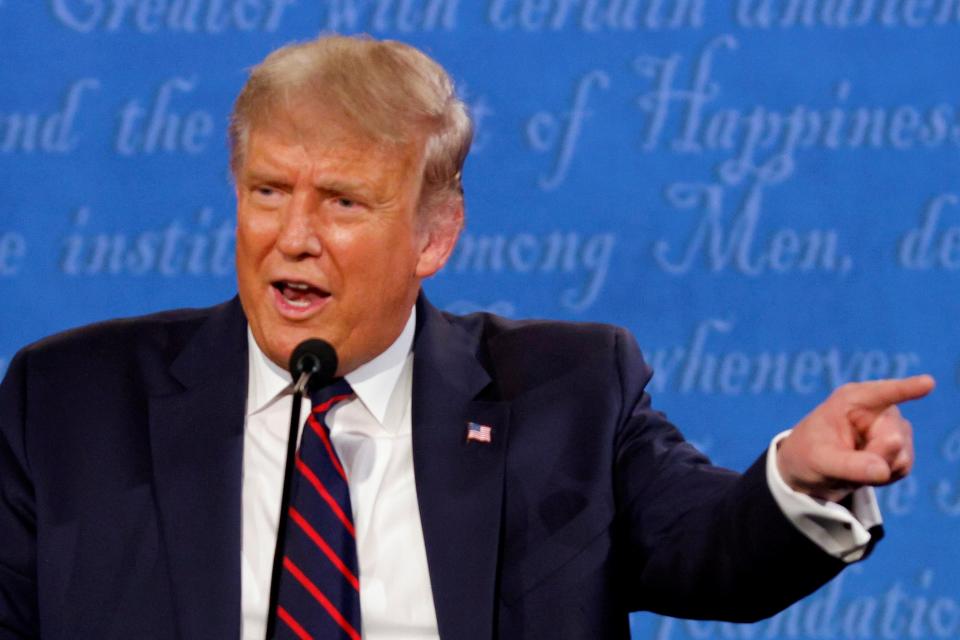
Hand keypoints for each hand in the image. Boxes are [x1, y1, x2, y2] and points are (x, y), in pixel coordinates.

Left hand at [776, 375, 934, 501]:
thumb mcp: (820, 461)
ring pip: (901, 455)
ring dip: (878, 468)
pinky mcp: (901, 445)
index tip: (927, 383)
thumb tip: (883, 470)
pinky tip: (865, 469)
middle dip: (874, 457)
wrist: (811, 467)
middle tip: (846, 462)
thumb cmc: (808, 454)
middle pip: (893, 438)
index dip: (907, 388)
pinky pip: (903, 467)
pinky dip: (884, 475)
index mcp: (852, 399)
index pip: (883, 393)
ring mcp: (892, 426)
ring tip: (852, 463)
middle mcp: (877, 408)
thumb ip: (850, 466)